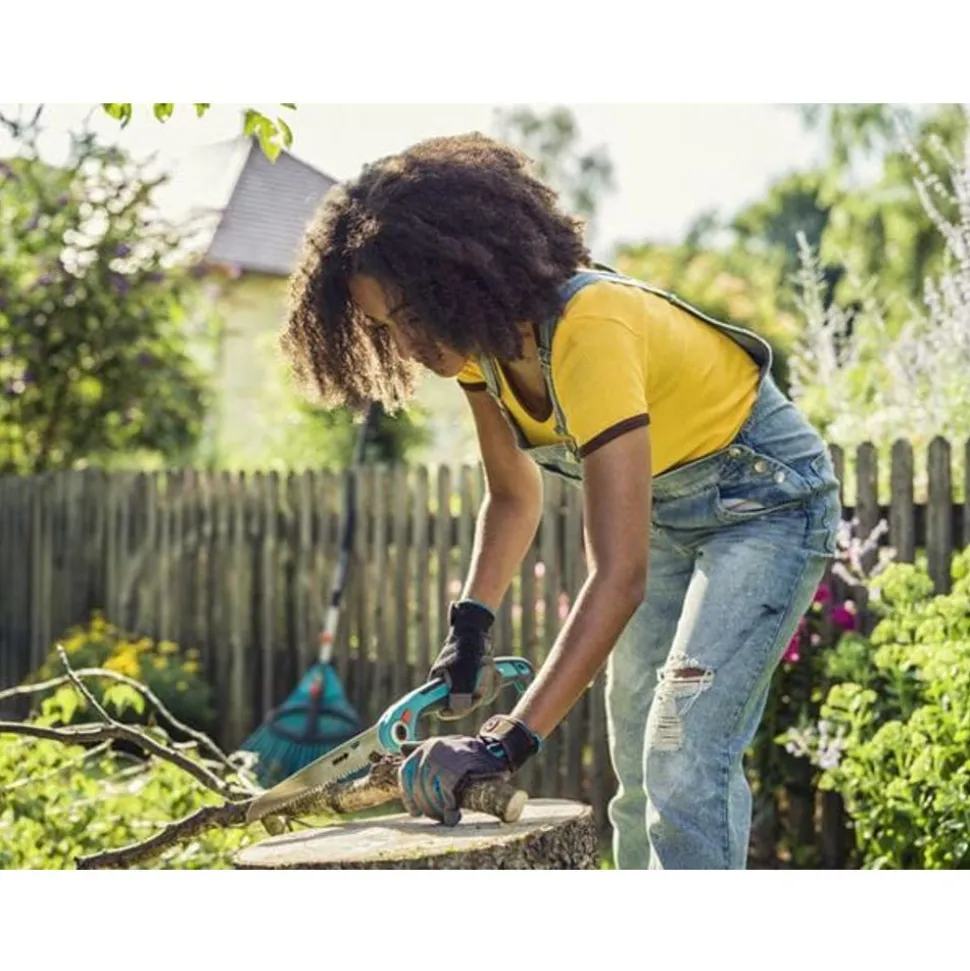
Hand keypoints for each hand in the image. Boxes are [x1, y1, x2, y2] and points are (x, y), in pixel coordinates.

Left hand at [398, 715, 541, 824]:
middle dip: (425, 805)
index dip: (408, 795)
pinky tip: (453, 816)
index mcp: (427, 745)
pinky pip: (446, 794)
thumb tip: (401, 748)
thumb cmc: (470, 755)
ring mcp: (445, 756)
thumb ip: (424, 748)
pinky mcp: (458, 767)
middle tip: (435, 817)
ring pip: (430, 790)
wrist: (498, 752)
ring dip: (436, 809)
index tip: (414, 811)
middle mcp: (432, 748)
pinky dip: (448, 809)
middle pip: (418, 784)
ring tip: (445, 817)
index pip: (406, 772)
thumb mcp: (446, 747)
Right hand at [429, 600, 499, 719]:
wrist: (476, 629)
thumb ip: (460, 692)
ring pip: (480, 700)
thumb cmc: (466, 646)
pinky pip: (488, 693)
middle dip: (481, 688)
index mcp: (438, 685)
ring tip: (487, 662)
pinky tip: (494, 668)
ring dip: (489, 681)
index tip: (462, 707)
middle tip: (484, 668)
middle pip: (467, 706)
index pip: (442, 709)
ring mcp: (463, 687)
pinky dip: (493, 681)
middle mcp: (449, 688)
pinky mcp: (476, 684)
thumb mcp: (463, 670)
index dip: (452, 712)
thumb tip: (458, 711)